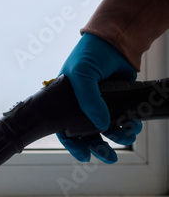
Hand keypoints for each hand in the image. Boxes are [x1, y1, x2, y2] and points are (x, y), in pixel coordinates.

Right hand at [56, 33, 141, 163]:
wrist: (115, 39)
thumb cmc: (89, 54)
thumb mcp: (81, 74)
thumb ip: (88, 101)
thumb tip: (103, 125)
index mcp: (66, 101)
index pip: (64, 129)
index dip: (73, 144)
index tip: (84, 156)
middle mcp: (82, 105)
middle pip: (88, 134)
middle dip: (99, 147)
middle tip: (109, 157)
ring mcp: (101, 104)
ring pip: (108, 129)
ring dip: (118, 136)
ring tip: (128, 135)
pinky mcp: (119, 100)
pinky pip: (123, 119)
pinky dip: (128, 125)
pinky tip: (132, 124)